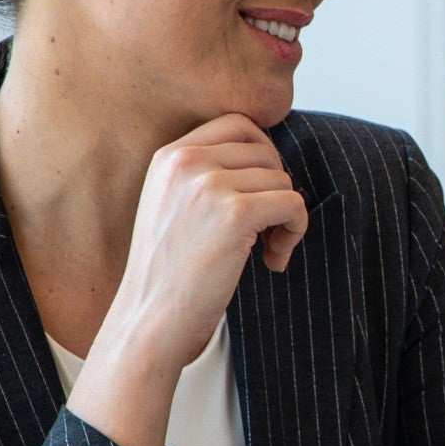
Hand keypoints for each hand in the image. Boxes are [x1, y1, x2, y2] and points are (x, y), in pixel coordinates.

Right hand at [67, 117, 306, 445]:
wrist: (150, 320)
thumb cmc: (169, 273)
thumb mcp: (174, 205)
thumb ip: (207, 174)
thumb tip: (273, 158)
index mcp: (169, 155)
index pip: (239, 125)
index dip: (262, 158)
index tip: (257, 197)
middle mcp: (186, 161)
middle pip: (266, 152)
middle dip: (275, 189)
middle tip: (264, 230)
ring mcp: (209, 185)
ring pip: (283, 180)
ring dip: (286, 218)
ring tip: (264, 252)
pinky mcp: (235, 213)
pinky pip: (293, 204)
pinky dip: (295, 232)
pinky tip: (272, 261)